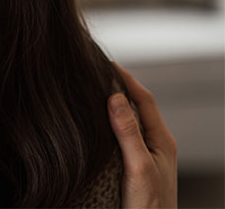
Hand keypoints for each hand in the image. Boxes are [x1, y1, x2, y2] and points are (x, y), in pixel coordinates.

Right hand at [109, 64, 177, 207]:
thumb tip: (116, 97)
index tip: (108, 62)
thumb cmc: (149, 206)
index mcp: (161, 140)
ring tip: (95, 90)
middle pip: (138, 107)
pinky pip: (123, 136)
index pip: (144, 99)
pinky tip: (97, 123)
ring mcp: (146, 155)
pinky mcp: (135, 166)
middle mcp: (156, 144)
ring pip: (130, 121)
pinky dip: (111, 123)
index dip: (126, 78)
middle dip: (119, 87)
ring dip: (115, 105)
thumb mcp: (138, 167)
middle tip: (97, 72)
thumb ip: (128, 132)